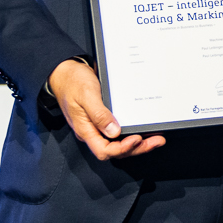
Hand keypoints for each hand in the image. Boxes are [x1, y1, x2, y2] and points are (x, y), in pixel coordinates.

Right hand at [48, 58, 164, 160]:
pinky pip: (119, 133)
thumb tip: (114, 132)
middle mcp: (92, 132)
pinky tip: (145, 130)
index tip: (137, 139)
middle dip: (137, 148)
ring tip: (156, 139)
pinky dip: (133, 133)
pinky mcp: (104, 120)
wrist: (65, 72)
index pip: (104, 150)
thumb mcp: (86, 95)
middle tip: (157, 141)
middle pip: (116, 150)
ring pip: (119, 143)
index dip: (122, 149)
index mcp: (85, 130)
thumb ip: (98, 114)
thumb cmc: (73, 82)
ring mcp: (98, 127)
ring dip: (138, 143)